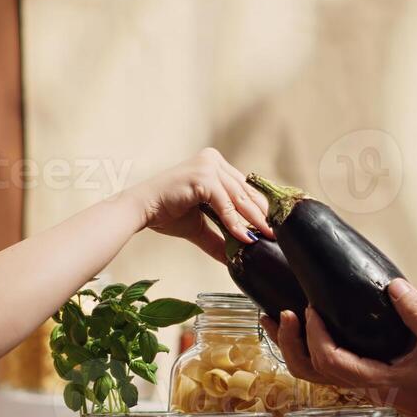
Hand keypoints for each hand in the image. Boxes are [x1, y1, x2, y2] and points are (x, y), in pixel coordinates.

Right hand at [131, 149, 271, 262]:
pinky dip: (235, 222)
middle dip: (261, 214)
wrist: (141, 210)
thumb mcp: (200, 226)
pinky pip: (225, 203)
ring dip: (254, 220)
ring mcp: (208, 166)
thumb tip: (235, 257)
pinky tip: (244, 237)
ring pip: (239, 197)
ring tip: (266, 236)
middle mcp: (213, 160)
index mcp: (214, 164)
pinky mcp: (203, 177)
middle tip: (275, 233)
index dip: (258, 207)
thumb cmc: (165, 212)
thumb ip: (220, 236)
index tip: (271, 224)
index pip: (243, 187)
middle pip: (245, 191)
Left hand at [263, 278, 416, 416]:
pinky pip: (328, 368)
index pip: (330, 361)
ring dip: (293, 347)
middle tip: (279, 313)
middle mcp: (363, 387)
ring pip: (315, 374)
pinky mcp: (368, 380)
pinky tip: (309, 329)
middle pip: (310, 372)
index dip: (313, 336)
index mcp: (376, 380)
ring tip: (278, 319)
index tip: (311, 308)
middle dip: (289, 343)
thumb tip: (394, 285)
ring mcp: (363, 386)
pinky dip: (310, 349)